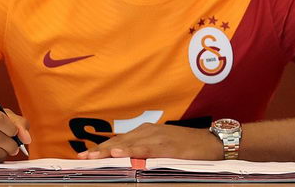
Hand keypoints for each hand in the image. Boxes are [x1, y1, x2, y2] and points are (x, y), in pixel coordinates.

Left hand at [76, 123, 222, 159]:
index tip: (83, 156)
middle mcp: (148, 132)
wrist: (213, 143)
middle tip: (82, 158)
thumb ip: (145, 152)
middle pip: (118, 142)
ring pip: (128, 144)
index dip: (100, 148)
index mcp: (145, 132)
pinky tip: (119, 154)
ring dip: (109, 151)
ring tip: (93, 157)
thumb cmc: (188, 147)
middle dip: (99, 150)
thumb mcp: (163, 148)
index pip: (118, 141)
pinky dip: (131, 151)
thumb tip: (128, 162)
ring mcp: (157, 138)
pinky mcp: (167, 146)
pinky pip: (145, 149)